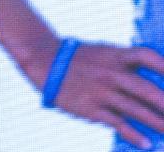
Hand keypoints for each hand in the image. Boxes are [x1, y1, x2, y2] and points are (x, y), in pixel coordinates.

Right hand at [46, 41, 163, 149]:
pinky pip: (117, 122)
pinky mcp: (91, 107)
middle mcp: (110, 72)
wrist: (43, 61)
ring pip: (136, 109)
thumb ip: (126, 65)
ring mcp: (101, 91)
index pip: (146, 56)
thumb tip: (153, 83)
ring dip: (157, 123)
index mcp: (114, 55)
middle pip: (147, 89)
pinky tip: (146, 143)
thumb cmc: (79, 59)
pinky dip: (133, 134)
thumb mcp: (102, 53)